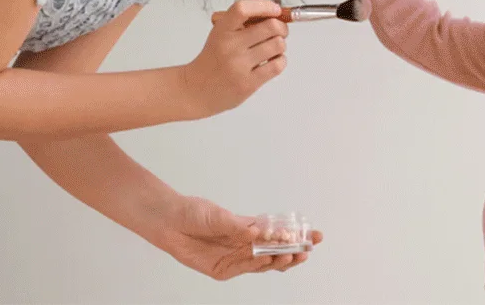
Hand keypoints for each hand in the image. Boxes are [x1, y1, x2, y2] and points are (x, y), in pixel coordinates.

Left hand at [151, 195, 323, 278]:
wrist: (170, 222)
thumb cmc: (194, 213)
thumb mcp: (219, 216)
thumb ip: (240, 226)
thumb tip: (260, 232)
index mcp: (249, 229)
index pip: (279, 235)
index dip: (297, 236)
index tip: (315, 235)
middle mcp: (245, 244)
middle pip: (276, 252)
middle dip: (294, 251)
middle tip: (308, 248)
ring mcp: (235, 258)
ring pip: (264, 264)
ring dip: (280, 260)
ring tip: (293, 255)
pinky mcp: (223, 270)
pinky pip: (245, 269)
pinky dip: (259, 264)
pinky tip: (270, 258)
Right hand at [179, 0, 288, 117]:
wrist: (195, 90)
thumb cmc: (213, 59)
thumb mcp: (220, 34)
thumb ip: (241, 20)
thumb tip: (272, 9)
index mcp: (221, 30)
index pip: (243, 9)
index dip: (264, 6)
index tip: (275, 9)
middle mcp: (230, 46)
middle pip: (270, 26)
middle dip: (281, 27)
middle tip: (280, 31)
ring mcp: (239, 66)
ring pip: (278, 45)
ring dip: (281, 44)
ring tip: (273, 48)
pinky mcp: (248, 84)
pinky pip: (278, 65)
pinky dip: (280, 60)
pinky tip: (272, 61)